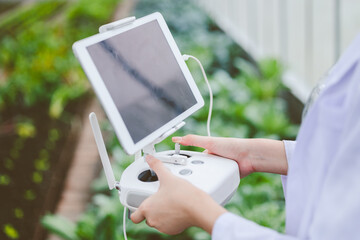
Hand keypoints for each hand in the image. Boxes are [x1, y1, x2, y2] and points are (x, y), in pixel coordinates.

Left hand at [131, 155, 226, 234]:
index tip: (144, 204)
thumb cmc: (182, 194)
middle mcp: (153, 220)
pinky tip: (177, 210)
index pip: (134, 216)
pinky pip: (168, 226)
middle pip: (147, 217)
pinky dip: (170, 219)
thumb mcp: (167, 177)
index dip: (137, 211)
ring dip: (161, 214)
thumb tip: (150, 158)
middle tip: (160, 199)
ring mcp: (163, 227)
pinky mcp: (173, 230)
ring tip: (170, 203)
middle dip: (152, 209)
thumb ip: (157, 166)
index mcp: (147, 208)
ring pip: (157, 222)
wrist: (198, 208)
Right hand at [172, 135, 287, 176]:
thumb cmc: (232, 146)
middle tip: (188, 177)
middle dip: (195, 173)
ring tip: (202, 180)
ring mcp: (219, 170)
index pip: (192, 159)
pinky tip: (211, 185)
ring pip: (207, 178)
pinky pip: (216, 182)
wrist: (249, 156)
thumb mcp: (209, 142)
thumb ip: (192, 140)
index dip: (185, 163)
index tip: (176, 168)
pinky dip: (214, 183)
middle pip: (198, 170)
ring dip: (205, 179)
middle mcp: (212, 162)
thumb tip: (177, 139)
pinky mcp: (225, 178)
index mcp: (207, 152)